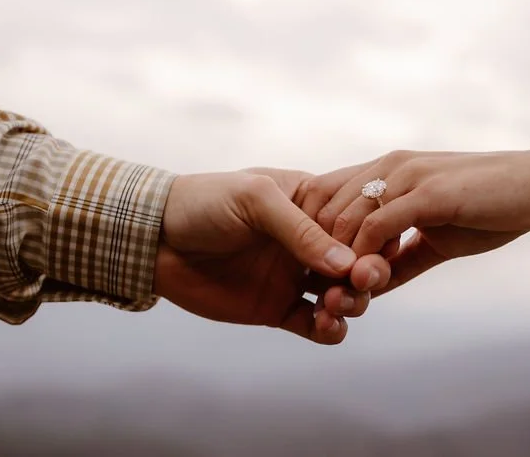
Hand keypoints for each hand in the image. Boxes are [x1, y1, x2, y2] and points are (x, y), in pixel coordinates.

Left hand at [154, 167, 388, 343]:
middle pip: (358, 262)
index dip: (373, 238)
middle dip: (367, 275)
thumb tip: (347, 263)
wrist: (154, 239)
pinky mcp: (278, 308)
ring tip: (334, 305)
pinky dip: (330, 330)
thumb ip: (300, 229)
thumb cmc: (204, 202)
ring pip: (344, 295)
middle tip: (358, 284)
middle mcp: (309, 240)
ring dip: (351, 303)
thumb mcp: (254, 200)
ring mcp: (295, 275)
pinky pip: (316, 325)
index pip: (358, 220)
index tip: (375, 253)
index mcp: (312, 202)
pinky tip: (327, 326)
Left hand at [301, 131, 529, 296]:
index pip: (322, 196)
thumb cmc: (488, 208)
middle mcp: (386, 166)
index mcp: (384, 170)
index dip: (311, 238)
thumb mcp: (434, 238)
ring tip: (343, 296)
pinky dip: (364, 258)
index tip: (316, 277)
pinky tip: (369, 283)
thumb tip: (368, 288)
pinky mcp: (426, 192)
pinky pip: (376, 226)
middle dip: (317, 256)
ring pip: (343, 220)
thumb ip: (399, 259)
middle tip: (324, 295)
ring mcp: (404, 175)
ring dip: (337, 264)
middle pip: (322, 209)